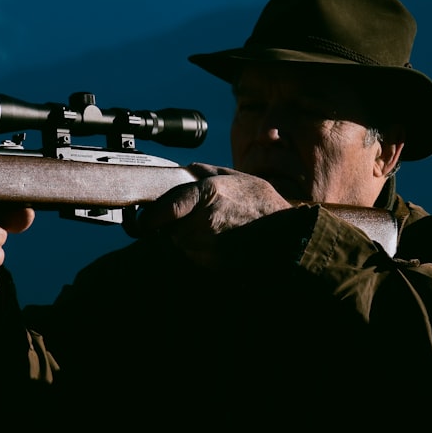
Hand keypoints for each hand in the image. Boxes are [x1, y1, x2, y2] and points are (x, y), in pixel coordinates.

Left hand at [137, 163, 291, 267]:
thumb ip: (208, 172)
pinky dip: (200, 249)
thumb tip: (189, 170)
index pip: (164, 209)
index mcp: (205, 194)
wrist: (287, 235)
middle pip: (169, 227)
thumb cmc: (263, 205)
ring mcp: (206, 244)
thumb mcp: (237, 178)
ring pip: (180, 243)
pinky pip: (194, 255)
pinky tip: (219, 240)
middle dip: (175, 224)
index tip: (145, 220)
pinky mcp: (212, 262)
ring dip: (187, 237)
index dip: (150, 216)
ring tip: (213, 228)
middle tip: (194, 218)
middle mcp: (202, 221)